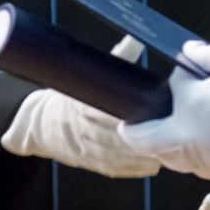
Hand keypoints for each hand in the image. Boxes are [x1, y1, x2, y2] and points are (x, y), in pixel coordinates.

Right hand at [1, 33, 159, 176]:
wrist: (41, 125)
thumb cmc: (69, 98)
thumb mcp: (84, 76)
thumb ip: (113, 60)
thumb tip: (133, 40)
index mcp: (83, 107)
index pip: (109, 114)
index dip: (131, 116)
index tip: (151, 112)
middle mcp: (85, 130)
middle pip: (121, 137)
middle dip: (144, 137)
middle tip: (168, 131)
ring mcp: (89, 150)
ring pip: (123, 156)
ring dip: (144, 155)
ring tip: (165, 148)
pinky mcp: (93, 164)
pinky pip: (118, 169)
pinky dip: (136, 168)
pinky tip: (152, 163)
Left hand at [120, 41, 209, 180]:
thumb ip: (208, 54)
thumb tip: (189, 50)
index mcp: (188, 108)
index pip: (171, 88)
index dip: (178, 77)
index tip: (185, 69)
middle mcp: (188, 139)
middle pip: (146, 141)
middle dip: (137, 133)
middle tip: (132, 124)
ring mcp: (202, 160)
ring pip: (168, 158)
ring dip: (162, 145)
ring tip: (167, 131)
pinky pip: (192, 165)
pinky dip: (188, 154)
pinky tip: (202, 139)